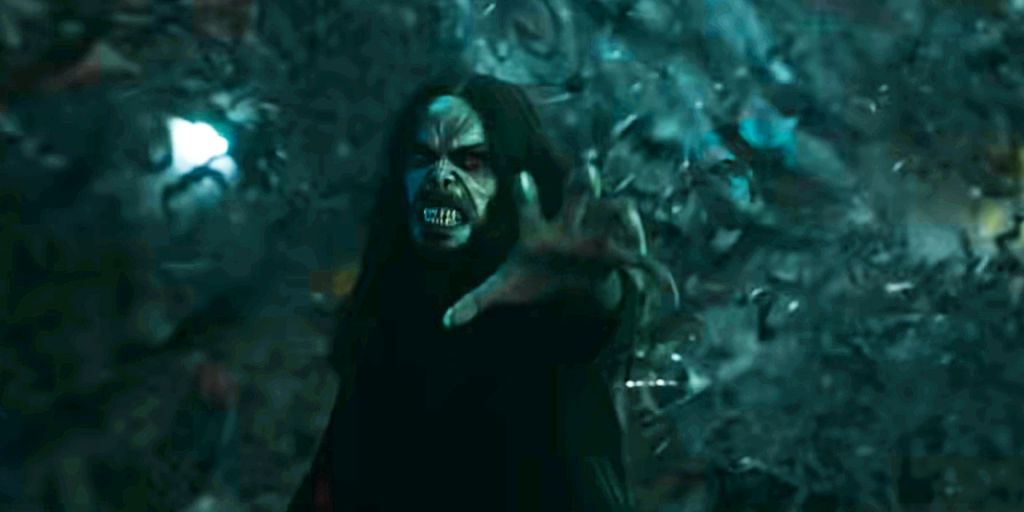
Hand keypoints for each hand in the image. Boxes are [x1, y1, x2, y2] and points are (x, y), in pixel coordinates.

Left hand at [442, 168, 677, 328]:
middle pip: (578, 194)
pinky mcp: (617, 254)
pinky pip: (637, 257)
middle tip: (586, 170)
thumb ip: (476, 300)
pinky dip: (652, 270)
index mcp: (538, 229)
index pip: (528, 207)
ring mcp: (596, 235)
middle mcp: (569, 223)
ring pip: (612, 211)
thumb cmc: (534, 276)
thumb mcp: (505, 287)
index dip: (524, 195)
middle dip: (583, 182)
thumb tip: (444, 322)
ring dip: (621, 212)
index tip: (519, 177)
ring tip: (625, 216)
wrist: (564, 283)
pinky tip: (663, 286)